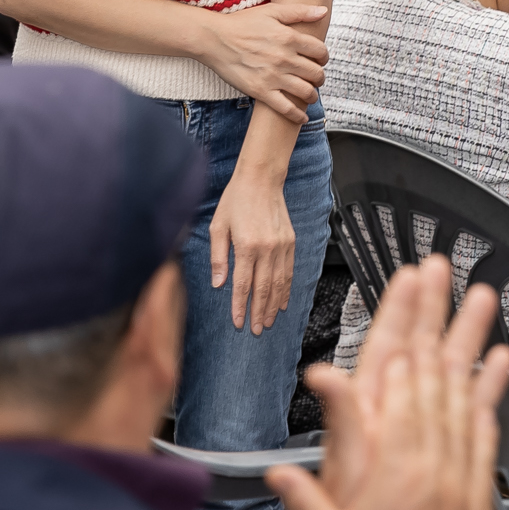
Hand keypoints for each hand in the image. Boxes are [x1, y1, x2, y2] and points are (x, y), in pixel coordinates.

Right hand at [198, 3, 331, 120]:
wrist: (214, 39)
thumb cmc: (241, 23)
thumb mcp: (271, 11)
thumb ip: (299, 11)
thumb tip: (323, 11)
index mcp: (289, 37)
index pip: (320, 51)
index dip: (324, 57)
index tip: (320, 60)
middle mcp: (284, 58)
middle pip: (316, 73)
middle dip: (320, 77)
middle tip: (316, 78)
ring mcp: (273, 76)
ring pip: (306, 92)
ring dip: (312, 95)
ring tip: (309, 94)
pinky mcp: (261, 91)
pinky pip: (286, 108)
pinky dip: (297, 116)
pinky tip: (301, 117)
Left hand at [210, 169, 297, 332]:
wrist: (261, 179)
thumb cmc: (235, 200)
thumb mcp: (218, 226)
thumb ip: (219, 257)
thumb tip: (219, 284)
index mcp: (246, 246)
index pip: (243, 285)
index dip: (240, 306)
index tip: (239, 323)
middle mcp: (267, 249)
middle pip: (263, 289)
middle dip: (259, 312)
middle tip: (256, 330)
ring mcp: (281, 246)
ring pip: (279, 284)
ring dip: (274, 305)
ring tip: (269, 322)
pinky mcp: (290, 242)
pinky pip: (289, 272)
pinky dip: (286, 290)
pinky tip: (283, 302)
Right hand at [271, 259, 508, 509]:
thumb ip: (306, 495)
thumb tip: (280, 467)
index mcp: (391, 464)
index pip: (396, 382)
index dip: (402, 332)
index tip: (405, 293)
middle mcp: (429, 457)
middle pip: (433, 371)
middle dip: (436, 315)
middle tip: (441, 272)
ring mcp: (457, 466)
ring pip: (465, 389)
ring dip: (473, 339)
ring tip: (481, 298)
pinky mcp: (478, 482)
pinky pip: (487, 426)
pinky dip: (493, 391)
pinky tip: (499, 362)